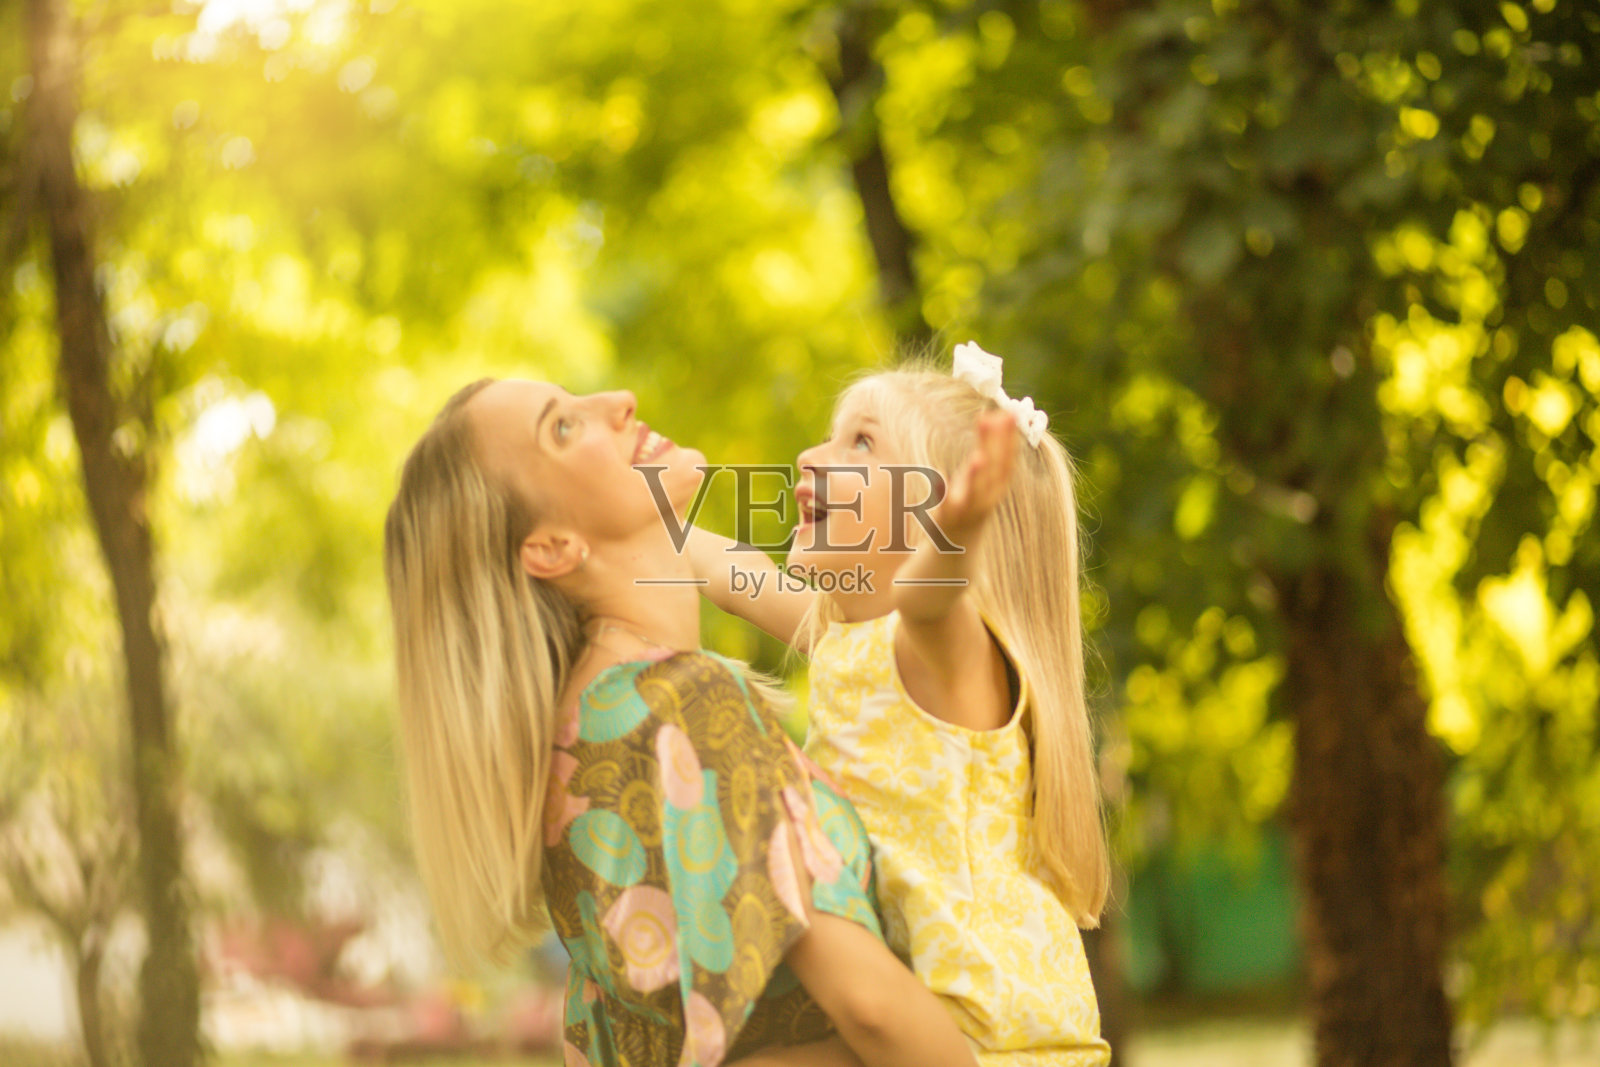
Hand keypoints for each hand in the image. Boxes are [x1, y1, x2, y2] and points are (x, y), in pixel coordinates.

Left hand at [936, 410, 1016, 542]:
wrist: (958, 545)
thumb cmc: (970, 500)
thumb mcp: (980, 472)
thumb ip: (987, 445)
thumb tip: (995, 413)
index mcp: (996, 485)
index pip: (1007, 458)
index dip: (1009, 437)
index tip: (1009, 413)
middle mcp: (987, 497)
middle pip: (994, 471)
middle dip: (995, 446)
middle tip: (994, 420)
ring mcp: (968, 509)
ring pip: (974, 492)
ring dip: (977, 476)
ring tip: (978, 457)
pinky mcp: (947, 518)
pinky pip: (945, 505)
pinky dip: (942, 491)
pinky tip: (938, 474)